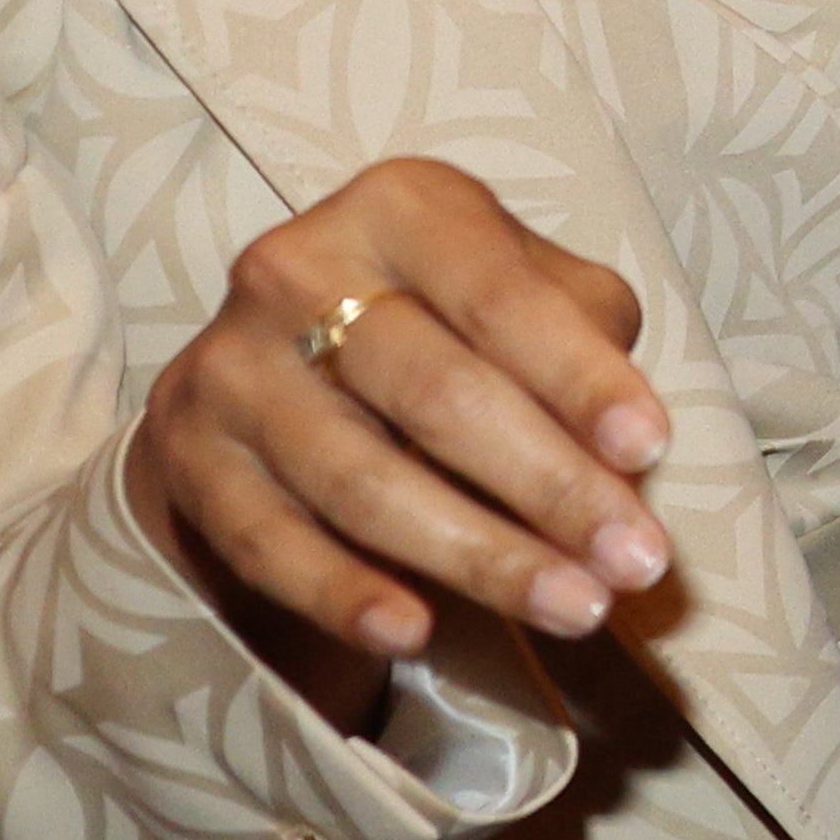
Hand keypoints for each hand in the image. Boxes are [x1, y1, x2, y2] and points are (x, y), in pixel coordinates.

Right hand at [133, 160, 674, 715]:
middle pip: (437, 396)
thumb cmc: (454, 322)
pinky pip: (269, 543)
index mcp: (401, 208)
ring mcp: (229, 365)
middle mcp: (295, 268)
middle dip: (551, 488)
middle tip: (635, 562)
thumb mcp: (528, 297)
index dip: (581, 379)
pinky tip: (415, 632)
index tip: (651, 450)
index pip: (503, 297)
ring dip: (478, 557)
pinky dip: (344, 593)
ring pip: (361, 481)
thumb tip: (626, 453)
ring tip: (574, 608)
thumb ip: (585, 345)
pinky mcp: (188, 454)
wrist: (285, 364)